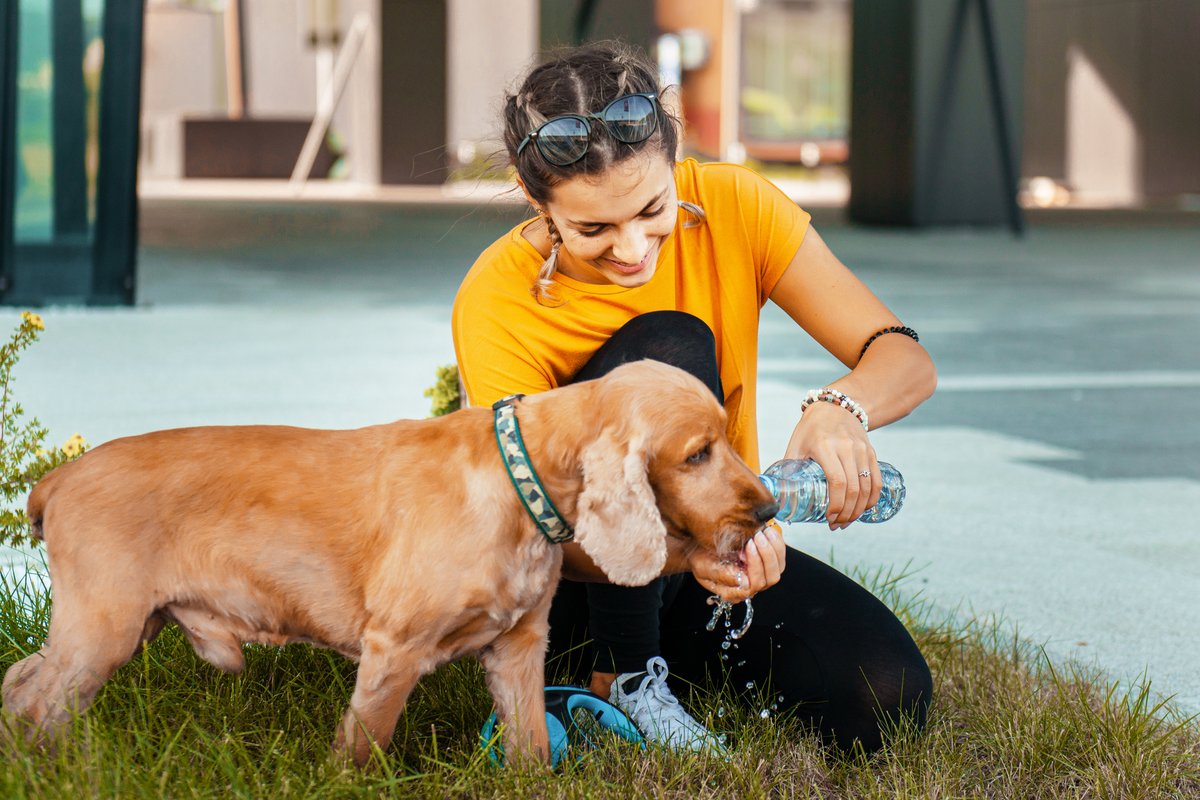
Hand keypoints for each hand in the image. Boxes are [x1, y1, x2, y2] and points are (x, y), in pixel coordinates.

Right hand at [687, 525, 785, 602]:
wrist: (699, 548)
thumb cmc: (699, 557)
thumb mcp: (703, 566)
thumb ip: (721, 574)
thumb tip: (742, 580)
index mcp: (733, 592)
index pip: (754, 584)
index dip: (755, 565)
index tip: (748, 544)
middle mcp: (749, 587)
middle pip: (770, 578)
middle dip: (766, 555)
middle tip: (757, 536)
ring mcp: (759, 576)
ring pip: (778, 569)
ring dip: (774, 549)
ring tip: (763, 531)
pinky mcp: (766, 564)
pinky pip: (780, 558)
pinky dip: (777, 544)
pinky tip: (768, 531)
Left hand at [784, 400, 881, 530]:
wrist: (835, 406)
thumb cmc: (810, 428)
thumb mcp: (795, 444)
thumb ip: (788, 467)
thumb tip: (775, 494)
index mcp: (825, 447)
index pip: (836, 481)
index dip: (835, 504)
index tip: (827, 518)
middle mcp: (846, 448)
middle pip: (852, 489)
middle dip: (845, 513)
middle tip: (835, 525)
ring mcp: (861, 450)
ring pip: (866, 487)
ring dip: (858, 510)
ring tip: (846, 521)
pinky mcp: (871, 452)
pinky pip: (876, 481)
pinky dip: (871, 499)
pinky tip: (863, 510)